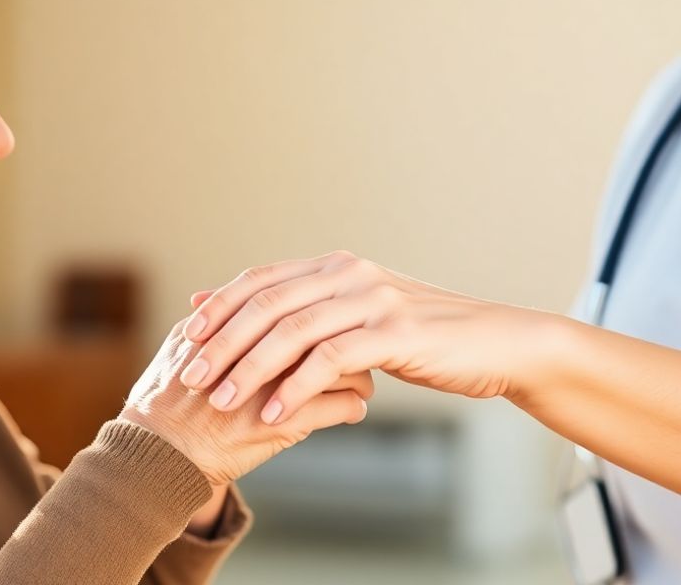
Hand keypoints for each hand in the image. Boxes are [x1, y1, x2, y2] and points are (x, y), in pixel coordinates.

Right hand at [119, 314, 372, 485]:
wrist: (154, 458)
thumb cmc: (164, 406)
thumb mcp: (182, 349)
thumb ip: (209, 321)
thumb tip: (216, 298)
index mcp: (236, 327)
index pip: (295, 304)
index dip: (317, 313)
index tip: (331, 322)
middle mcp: (258, 350)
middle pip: (325, 330)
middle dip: (348, 339)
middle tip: (361, 348)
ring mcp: (273, 385)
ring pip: (340, 366)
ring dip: (358, 375)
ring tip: (362, 384)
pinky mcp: (286, 423)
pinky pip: (339, 407)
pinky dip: (353, 408)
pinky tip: (355, 411)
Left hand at [178, 250, 533, 424]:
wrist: (496, 344)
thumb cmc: (425, 338)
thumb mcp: (365, 317)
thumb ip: (314, 313)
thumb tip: (261, 315)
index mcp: (337, 266)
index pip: (261, 279)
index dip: (220, 306)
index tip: (185, 338)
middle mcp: (350, 274)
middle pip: (267, 303)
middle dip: (222, 341)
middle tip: (190, 377)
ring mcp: (373, 299)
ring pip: (292, 331)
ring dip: (250, 369)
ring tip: (221, 403)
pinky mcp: (394, 332)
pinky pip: (330, 360)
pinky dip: (296, 389)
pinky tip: (274, 415)